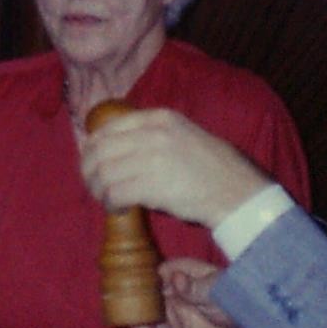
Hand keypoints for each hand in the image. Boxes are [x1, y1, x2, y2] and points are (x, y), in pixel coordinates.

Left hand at [78, 108, 272, 229]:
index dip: (92, 148)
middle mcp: (153, 133)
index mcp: (159, 118)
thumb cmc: (213, 168)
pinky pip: (115, 193)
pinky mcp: (152, 184)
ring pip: (103, 173)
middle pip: (100, 150)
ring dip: (99, 190)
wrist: (237, 190)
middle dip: (89, 172)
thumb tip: (116, 149)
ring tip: (107, 200)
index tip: (91, 163)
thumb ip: (153, 136)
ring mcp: (152, 158)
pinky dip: (111, 203)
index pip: (108, 128)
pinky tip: (119, 209)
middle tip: (95, 187)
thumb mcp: (184, 135)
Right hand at [135, 258, 242, 327]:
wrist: (251, 315)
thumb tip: (177, 279)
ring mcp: (169, 318)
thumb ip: (195, 287)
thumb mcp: (217, 289)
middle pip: (145, 318)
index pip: (143, 288)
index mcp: (170, 275)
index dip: (140, 306)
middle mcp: (164, 297)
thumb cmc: (235, 292)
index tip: (147, 324)